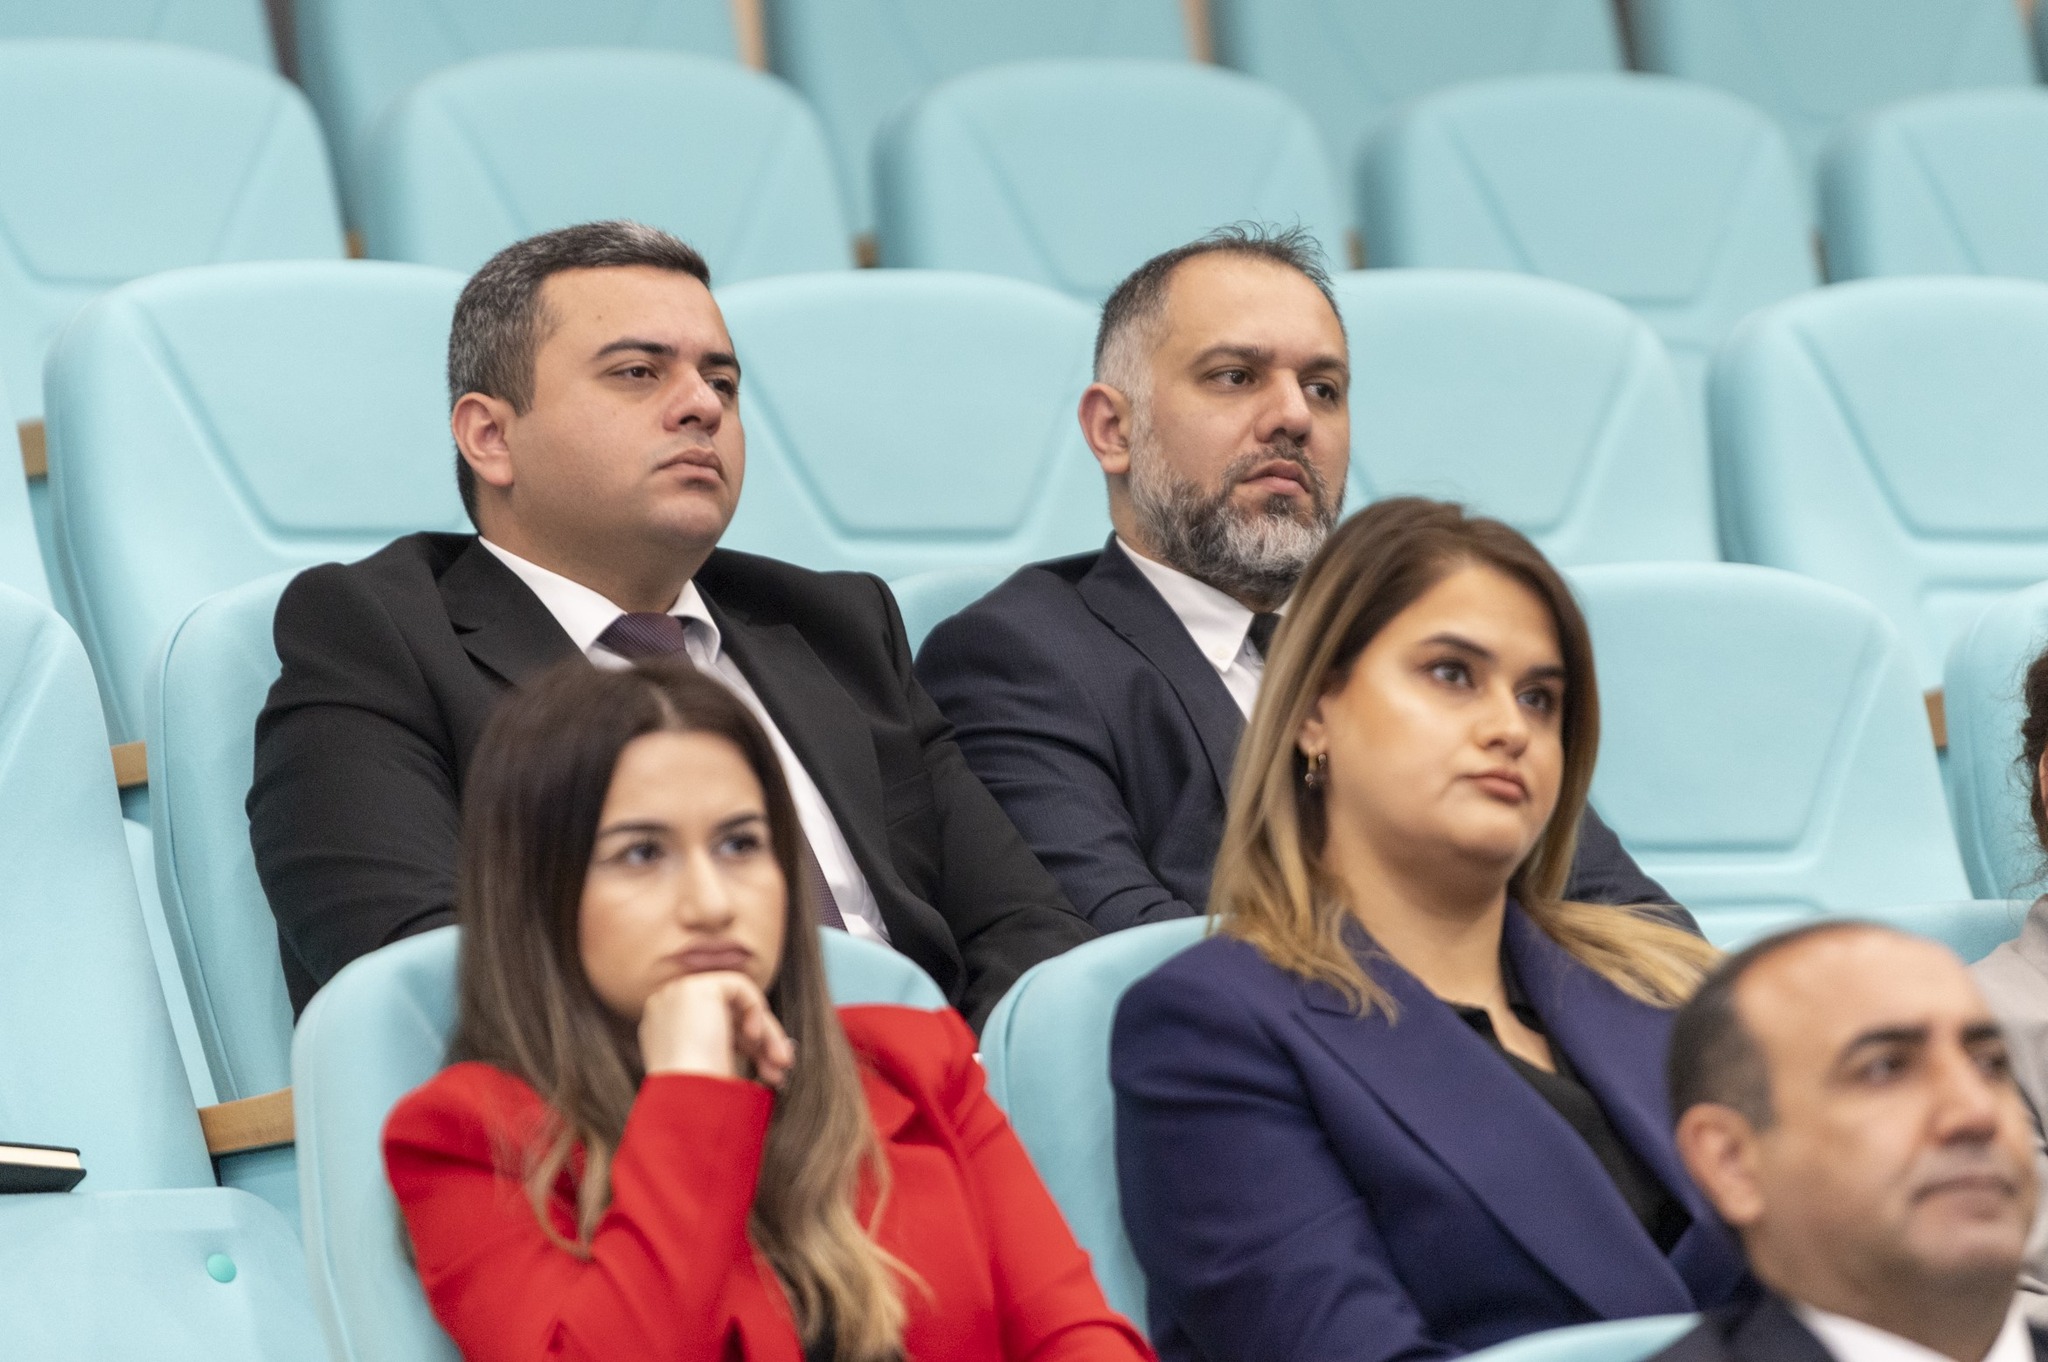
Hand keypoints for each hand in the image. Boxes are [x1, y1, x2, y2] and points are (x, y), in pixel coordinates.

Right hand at [639, 971, 794, 1088]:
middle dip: (759, 1043)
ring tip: (780, 1062)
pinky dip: (755, 1009)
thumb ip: (732, 1058)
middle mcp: (665, 1012)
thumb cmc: (699, 1103)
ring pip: (736, 1003)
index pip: (710, 1029)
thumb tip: (773, 1053)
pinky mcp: (694, 987)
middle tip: (780, 1068)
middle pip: (725, 1016)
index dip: (743, 1047)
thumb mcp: (716, 1077)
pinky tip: (756, 1037)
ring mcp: (676, 996)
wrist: (684, 1101)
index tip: (765, 1072)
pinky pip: (739, 986)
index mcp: (663, 1036)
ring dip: (765, 1032)